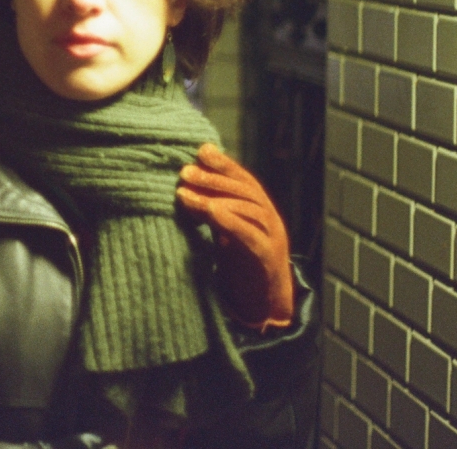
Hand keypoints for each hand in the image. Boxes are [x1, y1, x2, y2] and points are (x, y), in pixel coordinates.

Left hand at [176, 144, 293, 330]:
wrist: (266, 306)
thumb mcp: (226, 233)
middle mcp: (270, 220)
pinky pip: (252, 236)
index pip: (244, 180)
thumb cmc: (242, 265)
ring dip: (215, 198)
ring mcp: (273, 239)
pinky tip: (211, 211)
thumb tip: (187, 186)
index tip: (200, 151)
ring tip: (185, 194)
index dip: (224, 164)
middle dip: (213, 178)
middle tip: (184, 173)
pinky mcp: (268, 260)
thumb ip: (214, 210)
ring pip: (249, 209)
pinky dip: (231, 221)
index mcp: (261, 211)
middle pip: (245, 191)